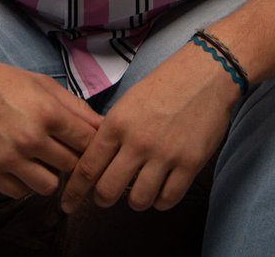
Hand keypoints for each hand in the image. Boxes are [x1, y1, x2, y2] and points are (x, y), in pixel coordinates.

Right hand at [0, 56, 103, 198]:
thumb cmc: (0, 81)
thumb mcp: (41, 84)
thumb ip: (74, 107)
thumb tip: (102, 127)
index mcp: (48, 112)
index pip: (88, 142)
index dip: (89, 144)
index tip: (82, 143)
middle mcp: (31, 138)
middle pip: (72, 166)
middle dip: (69, 159)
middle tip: (59, 149)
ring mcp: (9, 157)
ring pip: (49, 186)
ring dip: (48, 175)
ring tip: (38, 159)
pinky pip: (20, 193)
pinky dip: (22, 182)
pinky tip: (18, 165)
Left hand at [60, 41, 240, 212]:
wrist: (207, 72)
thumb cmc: (166, 83)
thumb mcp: (128, 101)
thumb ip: (111, 131)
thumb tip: (94, 161)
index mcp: (117, 123)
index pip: (87, 167)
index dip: (74, 191)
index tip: (67, 203)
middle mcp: (137, 141)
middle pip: (107, 190)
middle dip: (102, 199)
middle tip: (105, 197)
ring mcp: (165, 154)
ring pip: (138, 201)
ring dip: (134, 200)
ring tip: (137, 190)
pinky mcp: (190, 163)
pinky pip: (167, 199)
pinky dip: (160, 201)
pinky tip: (160, 190)